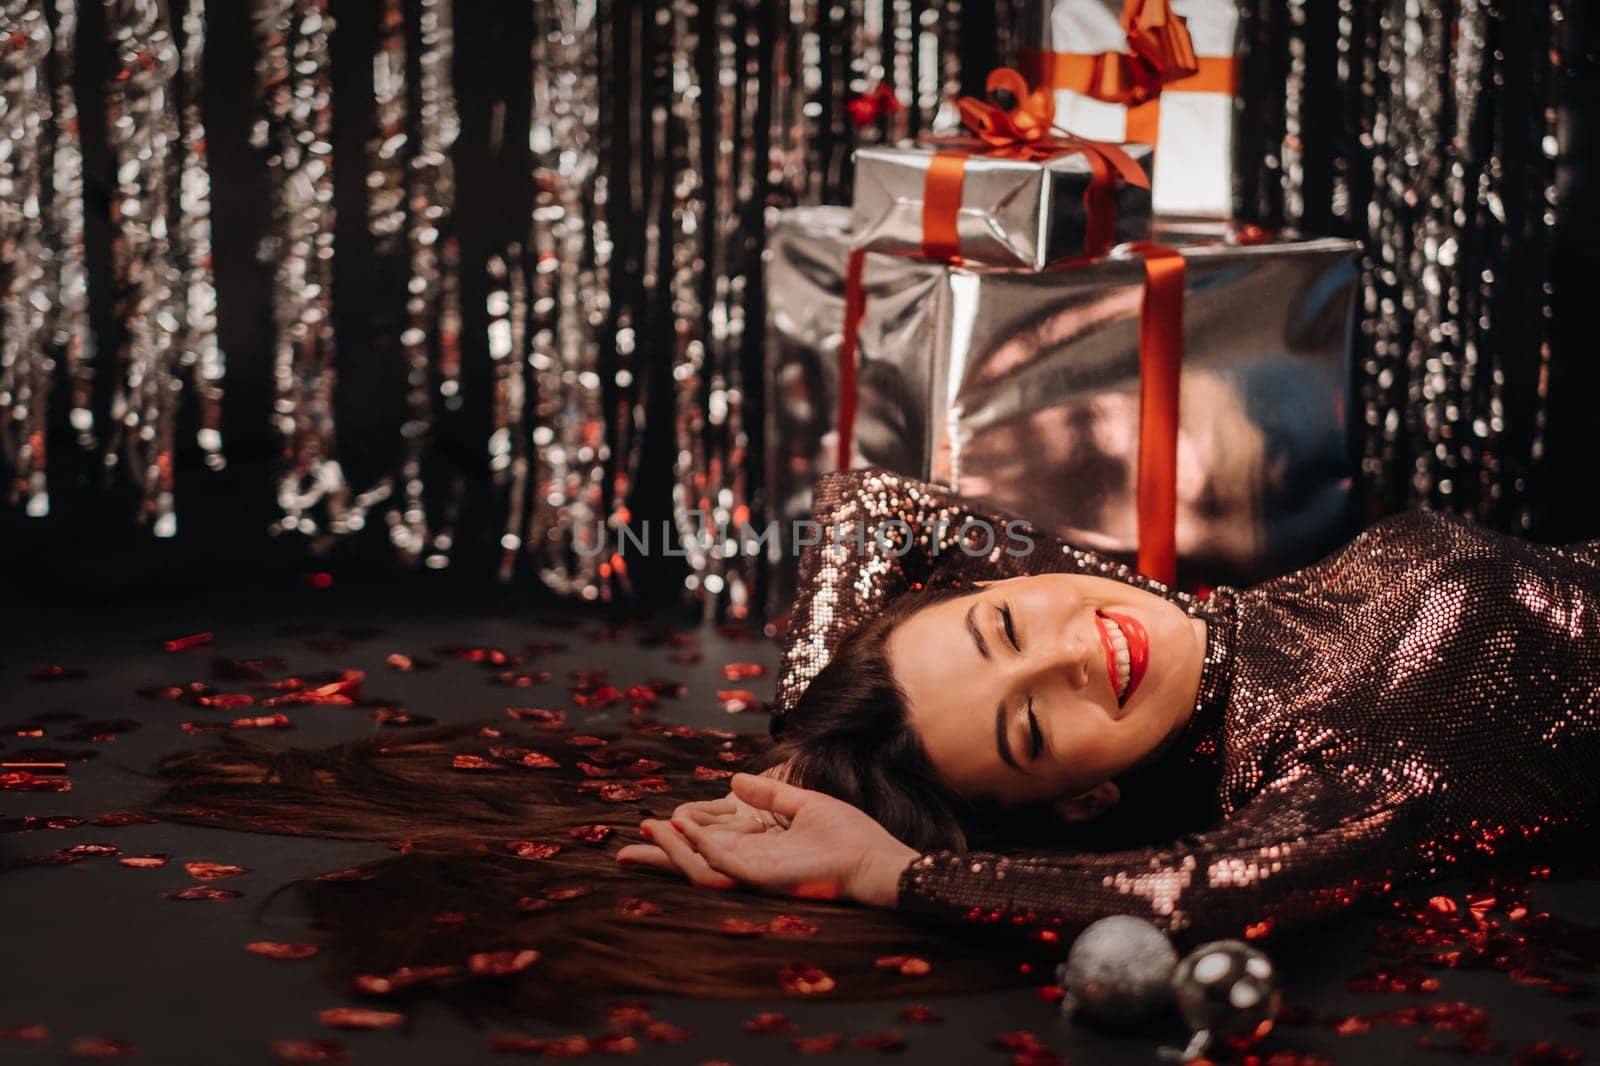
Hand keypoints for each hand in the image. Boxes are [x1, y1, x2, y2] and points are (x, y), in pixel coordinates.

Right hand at [616, 772, 918, 907]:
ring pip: (700, 866)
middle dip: (659, 858)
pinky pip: (724, 863)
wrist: (875, 857)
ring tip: (649, 829)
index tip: (647, 825)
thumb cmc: (848, 836)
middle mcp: (750, 865)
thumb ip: (768, 795)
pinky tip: (682, 830)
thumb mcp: (802, 804)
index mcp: (756, 849)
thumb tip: (735, 778)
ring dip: (673, 849)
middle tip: (623, 852)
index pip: (706, 846)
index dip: (676, 839)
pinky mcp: (765, 877)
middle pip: (693, 864)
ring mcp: (755, 873)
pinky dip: (701, 847)